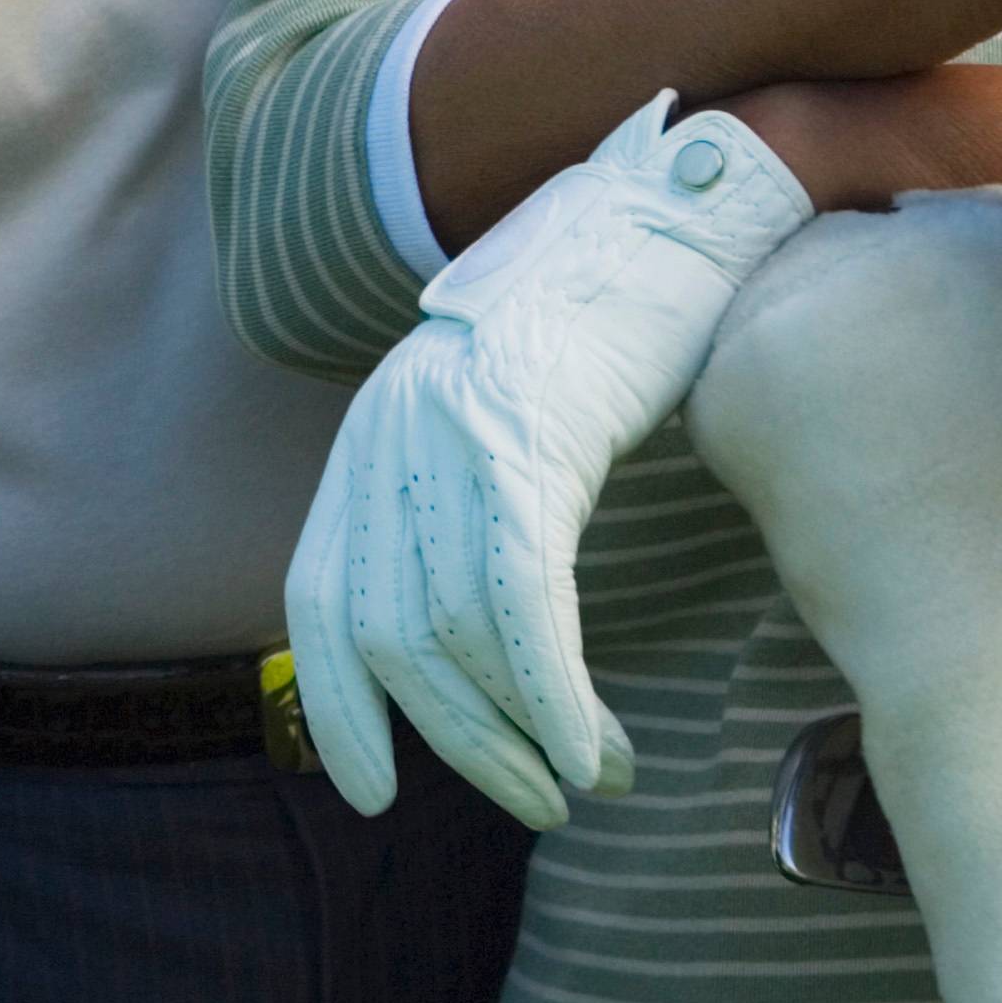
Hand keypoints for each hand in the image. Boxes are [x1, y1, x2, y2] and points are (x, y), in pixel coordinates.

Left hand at [284, 97, 814, 826]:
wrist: (682, 200)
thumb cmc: (621, 308)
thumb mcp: (517, 402)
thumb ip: (478, 488)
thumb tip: (484, 617)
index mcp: (381, 429)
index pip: (319, 594)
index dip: (336, 702)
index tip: (366, 787)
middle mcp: (396, 432)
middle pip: (388, 637)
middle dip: (457, 744)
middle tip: (529, 802)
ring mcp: (456, 432)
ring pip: (455, 636)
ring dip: (520, 735)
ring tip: (583, 780)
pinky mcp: (530, 437)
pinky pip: (522, 603)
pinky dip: (553, 696)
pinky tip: (592, 748)